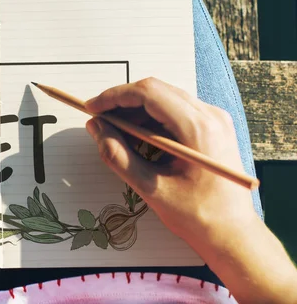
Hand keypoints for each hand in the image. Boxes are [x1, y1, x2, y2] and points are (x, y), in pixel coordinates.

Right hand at [84, 77, 256, 253]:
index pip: (148, 93)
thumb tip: (95, 127)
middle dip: (123, 102)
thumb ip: (118, 155)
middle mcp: (210, 115)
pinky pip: (176, 109)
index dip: (115, 96)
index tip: (92, 107)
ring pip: (165, 97)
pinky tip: (138, 138)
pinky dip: (152, 118)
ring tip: (116, 132)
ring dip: (136, 110)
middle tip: (100, 119)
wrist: (235, 235)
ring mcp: (214, 118)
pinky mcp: (213, 125)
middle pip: (156, 90)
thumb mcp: (150, 188)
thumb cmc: (198, 217)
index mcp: (198, 128)